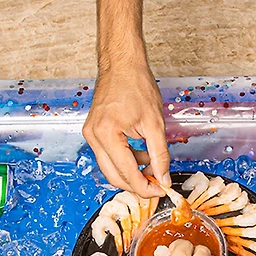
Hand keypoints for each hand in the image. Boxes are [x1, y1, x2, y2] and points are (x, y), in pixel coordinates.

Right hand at [83, 61, 169, 197]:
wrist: (121, 64)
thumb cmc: (136, 85)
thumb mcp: (155, 124)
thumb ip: (160, 156)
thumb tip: (163, 179)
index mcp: (107, 135)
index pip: (126, 173)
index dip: (145, 187)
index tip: (161, 190)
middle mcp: (94, 137)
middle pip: (114, 176)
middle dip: (137, 184)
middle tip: (158, 183)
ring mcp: (91, 135)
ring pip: (111, 168)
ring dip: (132, 172)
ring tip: (153, 163)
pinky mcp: (93, 132)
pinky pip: (109, 156)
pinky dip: (126, 160)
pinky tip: (142, 154)